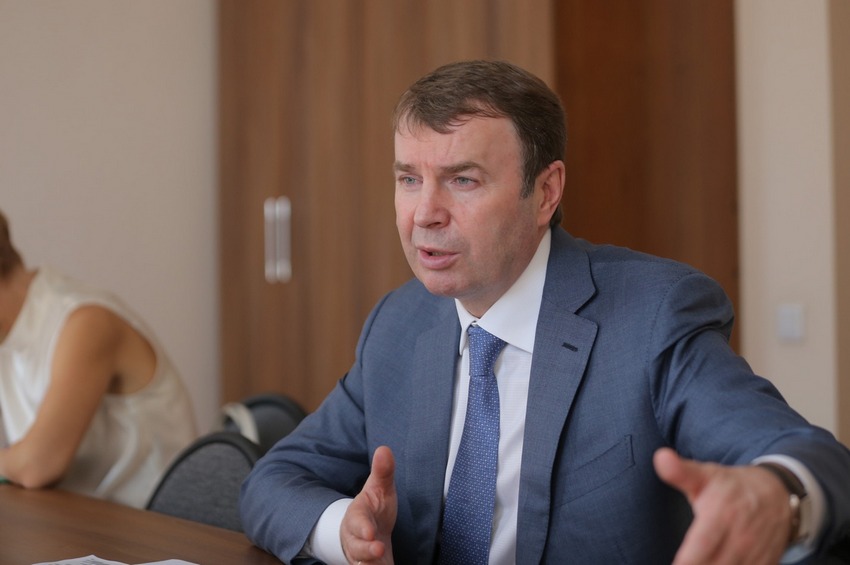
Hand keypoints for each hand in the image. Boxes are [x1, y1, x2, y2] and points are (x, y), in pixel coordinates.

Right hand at [341, 445, 396, 563]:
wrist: (367, 534)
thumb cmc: (375, 510)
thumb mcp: (380, 489)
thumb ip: (383, 472)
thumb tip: (384, 449)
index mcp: (358, 516)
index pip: (357, 521)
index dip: (363, 527)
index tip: (371, 533)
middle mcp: (356, 539)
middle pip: (356, 547)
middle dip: (366, 550)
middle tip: (378, 550)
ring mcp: (362, 557)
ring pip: (361, 563)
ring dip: (370, 563)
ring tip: (381, 563)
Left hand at [654, 447, 792, 564]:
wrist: (778, 494)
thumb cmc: (731, 487)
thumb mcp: (705, 475)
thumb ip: (680, 472)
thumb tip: (660, 457)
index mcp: (722, 514)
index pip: (701, 545)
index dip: (686, 561)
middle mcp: (741, 538)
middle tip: (684, 561)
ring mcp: (756, 554)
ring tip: (696, 562)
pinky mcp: (766, 564)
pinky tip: (716, 563)